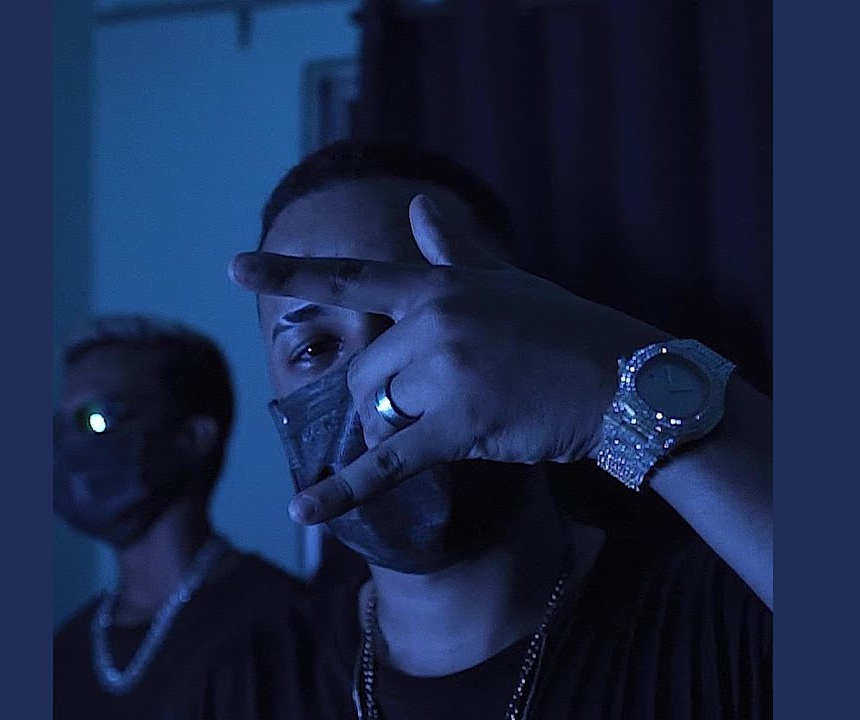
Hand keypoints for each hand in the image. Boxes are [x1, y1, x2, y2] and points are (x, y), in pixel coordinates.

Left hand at [230, 195, 666, 524]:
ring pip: (386, 416)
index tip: (232, 268)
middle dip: (390, 403)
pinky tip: (305, 510)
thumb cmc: (566, 330)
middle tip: (448, 408)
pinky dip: (343, 489)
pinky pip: (389, 461)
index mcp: (437, 284)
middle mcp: (433, 319)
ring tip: (472, 422)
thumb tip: (417, 203)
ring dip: (410, 432)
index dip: (290, 275)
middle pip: (367, 376)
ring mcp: (446, 369)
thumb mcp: (505, 281)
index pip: (353, 278)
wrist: (626, 378)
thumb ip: (452, 249)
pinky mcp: (462, 423)